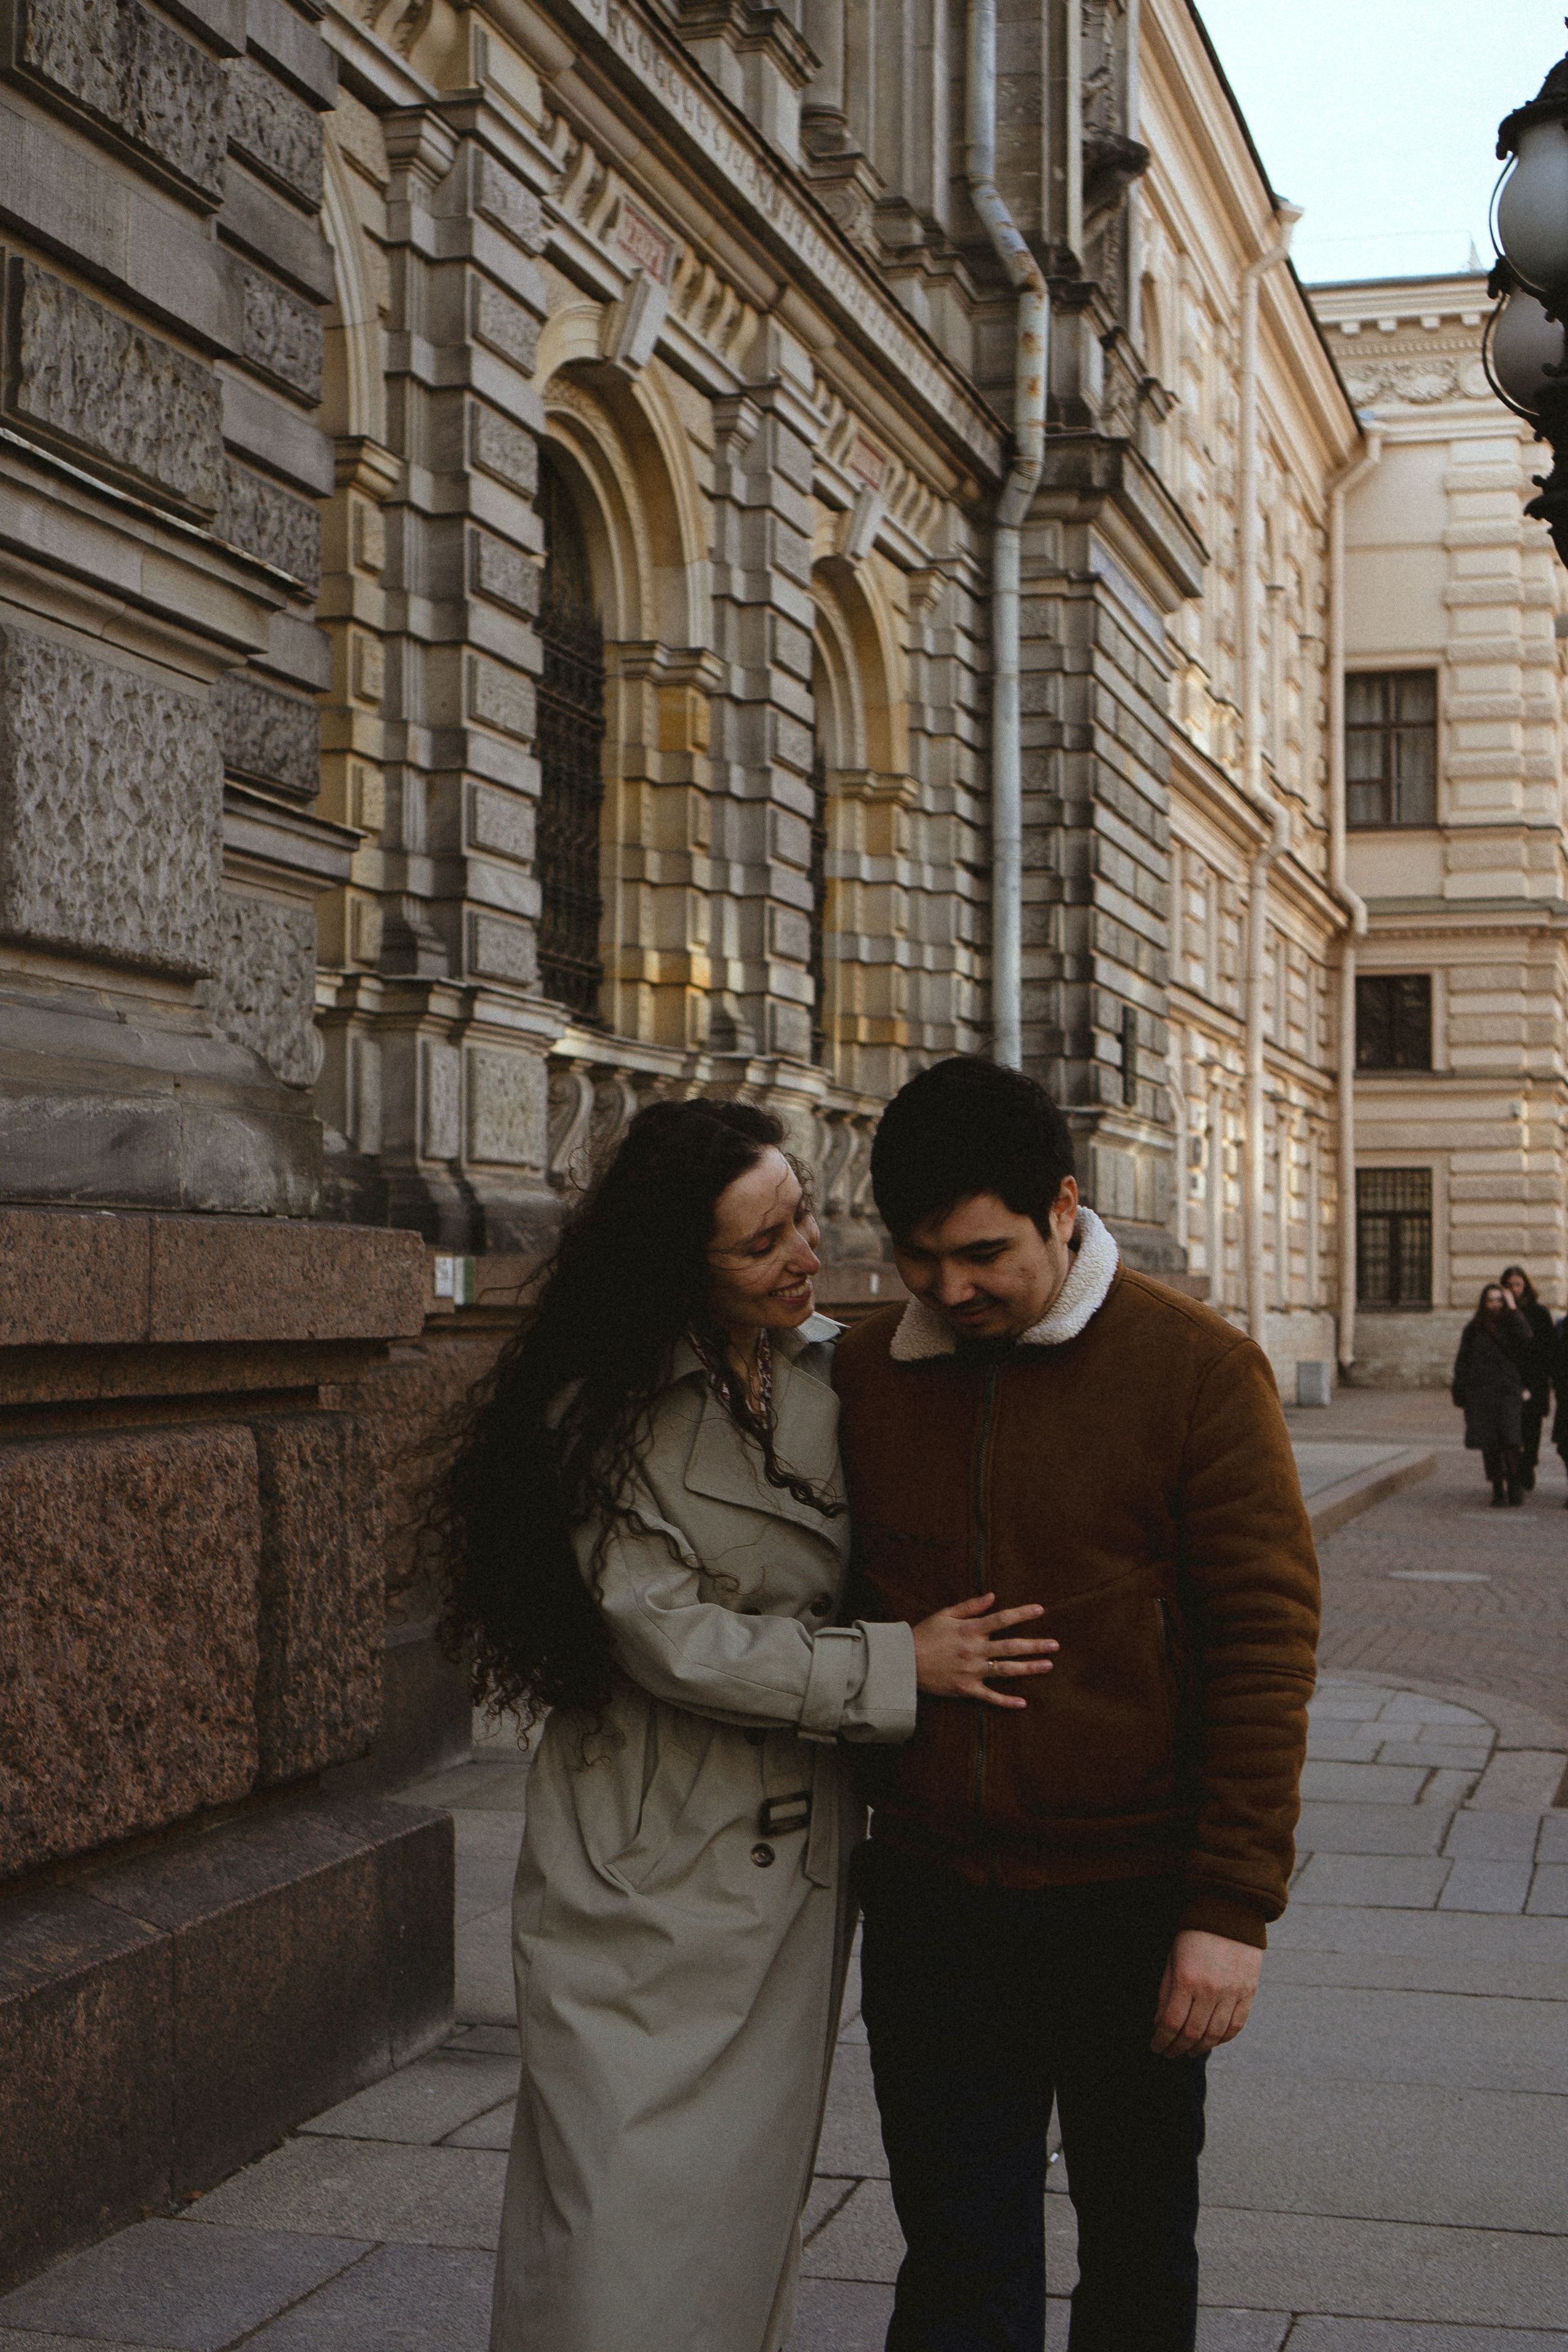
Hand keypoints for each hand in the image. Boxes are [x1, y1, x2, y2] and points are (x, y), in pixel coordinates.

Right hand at [911, 1593, 1057, 1708]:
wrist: (905, 1662)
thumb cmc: (924, 1635)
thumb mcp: (945, 1614)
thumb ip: (970, 1606)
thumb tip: (993, 1596)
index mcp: (970, 1629)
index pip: (1002, 1619)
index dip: (1022, 1614)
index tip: (1041, 1610)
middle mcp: (975, 1650)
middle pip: (1011, 1646)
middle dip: (1035, 1645)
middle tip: (1055, 1645)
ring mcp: (972, 1671)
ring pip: (1006, 1670)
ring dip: (1029, 1668)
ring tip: (1048, 1666)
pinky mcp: (966, 1688)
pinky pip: (990, 1697)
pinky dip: (1006, 1701)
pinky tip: (1023, 1703)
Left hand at [1150, 1929, 1261, 2057]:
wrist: (1230, 1913)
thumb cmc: (1194, 1935)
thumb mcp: (1172, 1959)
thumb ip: (1166, 1992)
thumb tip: (1159, 2024)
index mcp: (1187, 1980)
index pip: (1171, 2023)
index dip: (1161, 2040)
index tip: (1156, 2047)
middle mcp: (1210, 1990)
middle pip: (1193, 2033)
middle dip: (1178, 2048)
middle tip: (1171, 2053)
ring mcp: (1232, 1993)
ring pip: (1215, 2035)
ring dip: (1200, 2048)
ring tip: (1189, 2051)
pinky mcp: (1248, 1993)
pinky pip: (1236, 2026)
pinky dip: (1223, 2039)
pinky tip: (1212, 2041)